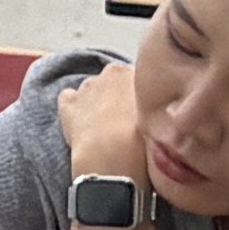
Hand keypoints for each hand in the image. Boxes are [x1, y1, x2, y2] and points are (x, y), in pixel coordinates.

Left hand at [56, 61, 142, 182]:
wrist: (113, 157)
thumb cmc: (145, 139)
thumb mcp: (161, 117)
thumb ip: (153, 105)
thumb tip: (150, 108)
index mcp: (138, 72)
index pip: (140, 80)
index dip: (141, 98)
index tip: (143, 113)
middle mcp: (111, 72)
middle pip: (117, 82)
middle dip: (120, 97)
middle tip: (126, 122)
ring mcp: (86, 86)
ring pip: (93, 89)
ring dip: (97, 102)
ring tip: (104, 128)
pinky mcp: (67, 103)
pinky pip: (69, 98)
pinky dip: (74, 106)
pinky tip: (81, 123)